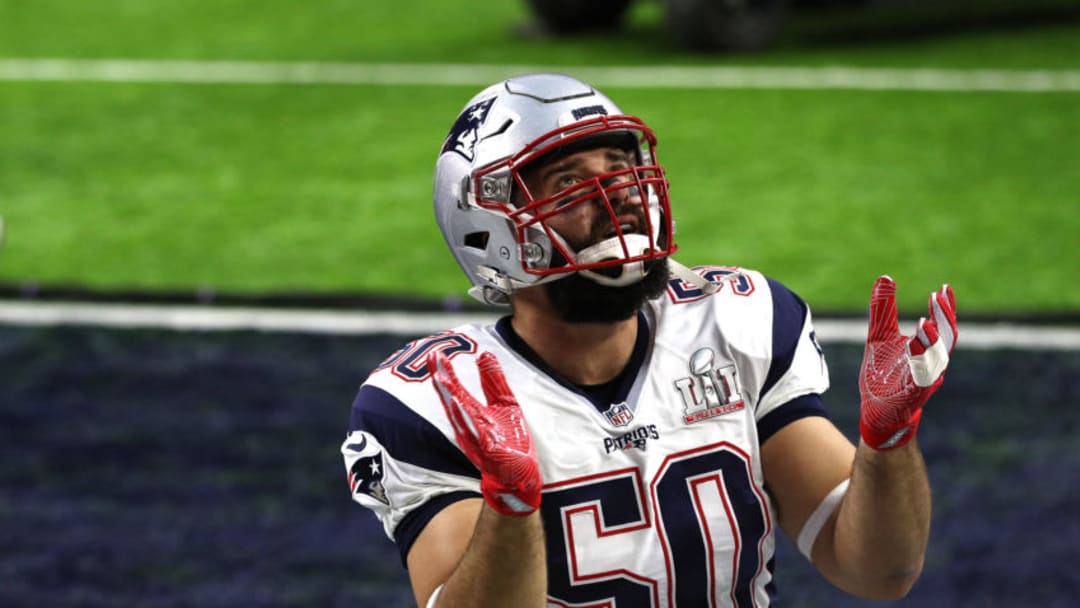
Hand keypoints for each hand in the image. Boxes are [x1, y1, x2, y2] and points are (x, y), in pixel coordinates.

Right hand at [428, 351, 541, 515]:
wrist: (520, 476)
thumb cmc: (509, 441)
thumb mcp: (505, 403)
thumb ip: (493, 380)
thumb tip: (484, 353)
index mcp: (471, 414)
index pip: (454, 390)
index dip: (445, 372)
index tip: (434, 353)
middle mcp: (469, 426)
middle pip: (452, 400)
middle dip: (442, 380)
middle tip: (433, 358)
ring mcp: (477, 439)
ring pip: (460, 416)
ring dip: (450, 397)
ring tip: (442, 378)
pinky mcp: (489, 451)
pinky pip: (477, 433)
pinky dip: (467, 420)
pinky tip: (460, 405)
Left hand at [859, 276, 956, 449]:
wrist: (875, 410)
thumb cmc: (883, 373)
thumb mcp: (879, 335)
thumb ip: (883, 309)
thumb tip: (885, 277)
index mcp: (926, 348)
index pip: (942, 325)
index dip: (945, 307)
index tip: (944, 288)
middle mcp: (931, 364)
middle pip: (946, 339)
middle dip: (944, 318)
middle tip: (938, 297)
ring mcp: (923, 380)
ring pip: (936, 360)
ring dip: (932, 341)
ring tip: (926, 322)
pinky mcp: (911, 395)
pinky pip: (919, 379)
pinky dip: (919, 364)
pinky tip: (913, 347)